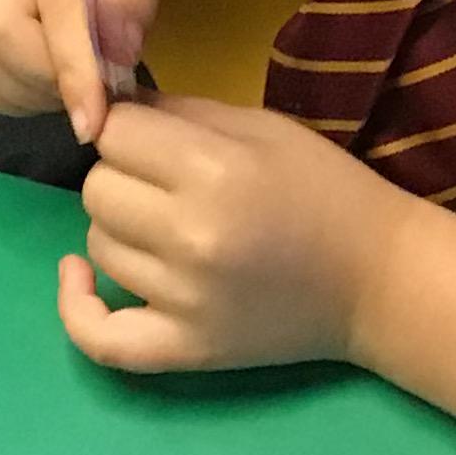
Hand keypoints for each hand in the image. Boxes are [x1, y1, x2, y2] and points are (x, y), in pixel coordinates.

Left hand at [57, 97, 412, 372]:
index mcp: (214, 171)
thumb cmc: (323, 188)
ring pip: (97, 245)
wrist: (379, 279)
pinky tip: (78, 276)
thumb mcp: (259, 126)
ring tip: (162, 225)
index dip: (127, 129)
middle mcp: (191, 237)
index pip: (114, 134)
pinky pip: (100, 338)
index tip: (151, 137)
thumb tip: (106, 105)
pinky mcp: (186, 349)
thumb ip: (178, 114)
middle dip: (122, 175)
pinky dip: (76, 308)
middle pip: (96, 190)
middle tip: (166, 182)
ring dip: (119, 228)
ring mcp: (185, 300)